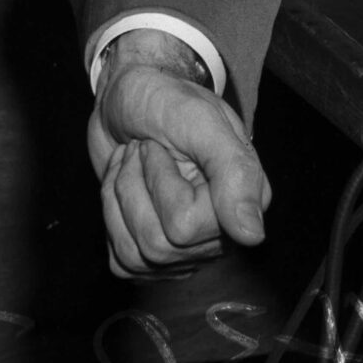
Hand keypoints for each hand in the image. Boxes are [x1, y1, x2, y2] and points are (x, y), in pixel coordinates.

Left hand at [86, 31, 270, 277]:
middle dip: (133, 185)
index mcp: (239, 203)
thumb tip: (251, 235)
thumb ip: (232, 170)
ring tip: (132, 164)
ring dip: (119, 197)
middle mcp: (219, 236)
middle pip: (156, 244)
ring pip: (136, 255)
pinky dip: (111, 217)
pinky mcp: (153, 253)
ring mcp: (186, 251)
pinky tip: (124, 187)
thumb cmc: (164, 100)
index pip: (184, 227)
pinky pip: (123, 263)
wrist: (127, 100)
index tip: (159, 146)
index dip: (159, 181)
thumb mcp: (198, 117)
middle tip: (143, 150)